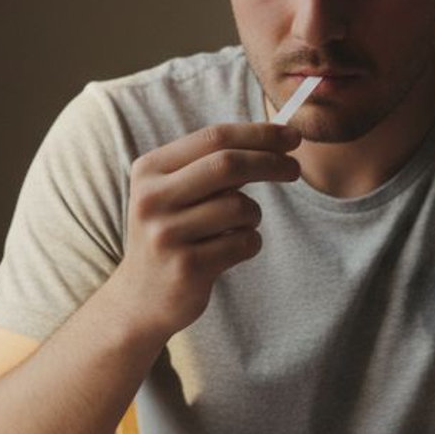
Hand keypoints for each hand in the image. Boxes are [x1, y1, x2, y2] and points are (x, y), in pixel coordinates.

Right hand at [105, 123, 300, 340]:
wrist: (140, 299)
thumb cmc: (172, 234)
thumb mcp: (176, 192)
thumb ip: (212, 166)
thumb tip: (275, 139)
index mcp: (149, 170)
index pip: (213, 137)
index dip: (258, 134)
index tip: (292, 136)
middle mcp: (152, 199)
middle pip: (228, 164)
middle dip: (270, 162)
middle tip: (294, 169)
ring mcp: (166, 234)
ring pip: (240, 207)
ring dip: (253, 216)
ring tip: (237, 228)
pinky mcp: (187, 268)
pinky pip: (244, 242)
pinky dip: (250, 243)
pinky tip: (231, 251)